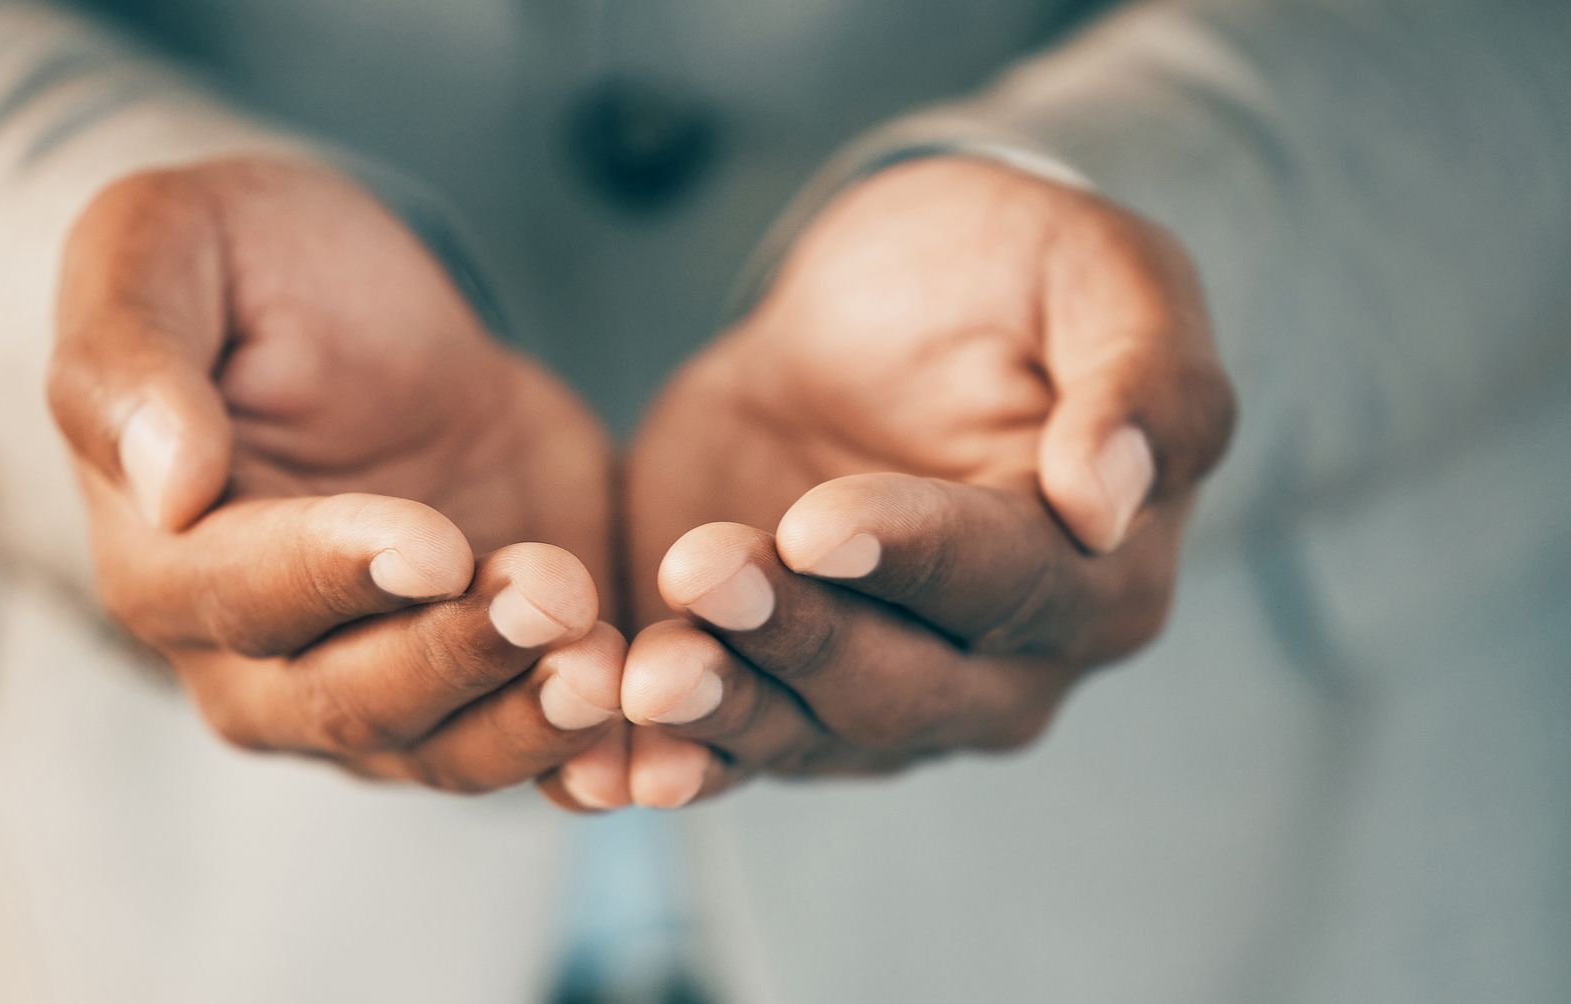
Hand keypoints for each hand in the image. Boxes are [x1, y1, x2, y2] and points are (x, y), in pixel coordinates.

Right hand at [47, 156, 628, 809]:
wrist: (362, 306)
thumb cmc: (241, 266)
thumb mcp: (162, 247)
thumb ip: (131, 356)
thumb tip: (166, 484)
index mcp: (163, 562)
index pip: (245, 593)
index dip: (339, 575)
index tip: (434, 543)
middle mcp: (258, 661)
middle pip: (351, 702)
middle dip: (457, 658)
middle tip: (554, 597)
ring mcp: (380, 682)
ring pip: (448, 747)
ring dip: (530, 722)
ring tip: (611, 669)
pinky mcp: (490, 675)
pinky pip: (537, 749)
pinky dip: (594, 762)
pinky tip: (656, 752)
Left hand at [619, 157, 1234, 806]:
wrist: (884, 306)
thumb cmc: (1017, 276)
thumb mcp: (1109, 274)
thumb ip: (1142, 379)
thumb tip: (1110, 498)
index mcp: (1103, 577)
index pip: (1007, 580)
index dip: (911, 554)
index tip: (818, 521)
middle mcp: (1003, 670)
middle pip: (900, 685)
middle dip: (798, 637)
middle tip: (705, 575)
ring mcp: (885, 695)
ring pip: (804, 733)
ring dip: (722, 714)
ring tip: (642, 680)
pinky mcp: (774, 684)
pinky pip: (724, 745)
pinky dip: (665, 759)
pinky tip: (597, 767)